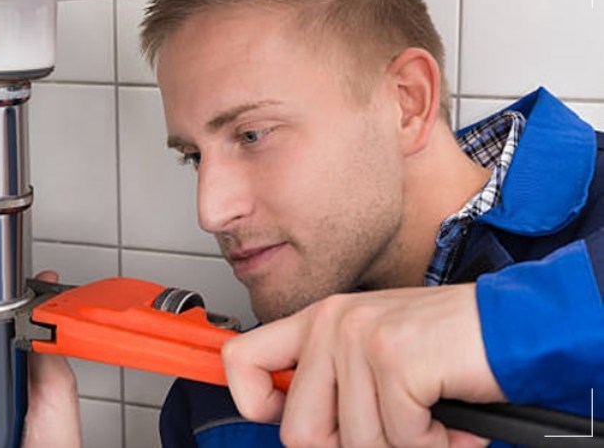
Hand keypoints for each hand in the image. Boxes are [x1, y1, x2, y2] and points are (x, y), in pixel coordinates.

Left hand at [222, 284, 504, 447]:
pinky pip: (400, 438)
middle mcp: (332, 324)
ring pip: (356, 443)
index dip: (254, 403)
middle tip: (392, 431)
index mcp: (318, 321)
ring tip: (431, 419)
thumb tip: (300, 429)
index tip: (278, 416)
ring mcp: (361, 339)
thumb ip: (332, 383)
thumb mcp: (372, 356)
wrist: (514, 326)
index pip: (241, 360)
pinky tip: (450, 419)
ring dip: (405, 446)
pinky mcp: (394, 359)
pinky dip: (435, 444)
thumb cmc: (446, 347)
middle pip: (299, 431)